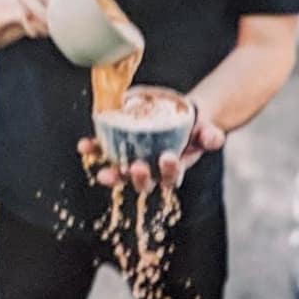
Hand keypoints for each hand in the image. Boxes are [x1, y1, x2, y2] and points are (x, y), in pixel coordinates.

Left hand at [78, 108, 224, 193]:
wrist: (179, 117)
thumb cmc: (194, 129)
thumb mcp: (205, 130)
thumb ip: (210, 136)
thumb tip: (214, 138)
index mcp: (172, 171)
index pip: (170, 177)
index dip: (169, 171)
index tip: (168, 157)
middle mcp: (151, 172)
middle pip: (142, 181)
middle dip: (138, 177)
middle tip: (136, 166)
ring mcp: (132, 162)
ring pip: (120, 172)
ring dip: (111, 173)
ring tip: (102, 171)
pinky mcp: (118, 149)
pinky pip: (103, 151)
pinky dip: (93, 150)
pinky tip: (84, 146)